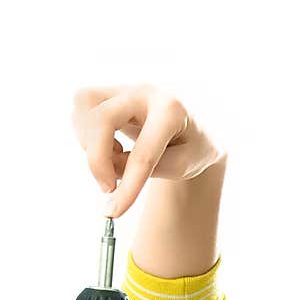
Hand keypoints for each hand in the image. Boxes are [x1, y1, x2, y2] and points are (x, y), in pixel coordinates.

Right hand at [71, 82, 226, 219]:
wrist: (196, 124)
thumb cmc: (192, 145)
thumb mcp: (186, 165)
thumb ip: (151, 169)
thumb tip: (110, 169)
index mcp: (173, 111)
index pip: (144, 152)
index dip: (128, 185)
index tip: (114, 212)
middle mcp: (146, 92)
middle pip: (103, 118)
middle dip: (98, 159)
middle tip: (109, 188)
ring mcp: (125, 87)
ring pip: (84, 106)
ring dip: (90, 142)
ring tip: (116, 158)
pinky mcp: (109, 91)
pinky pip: (81, 108)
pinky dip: (87, 133)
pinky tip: (109, 144)